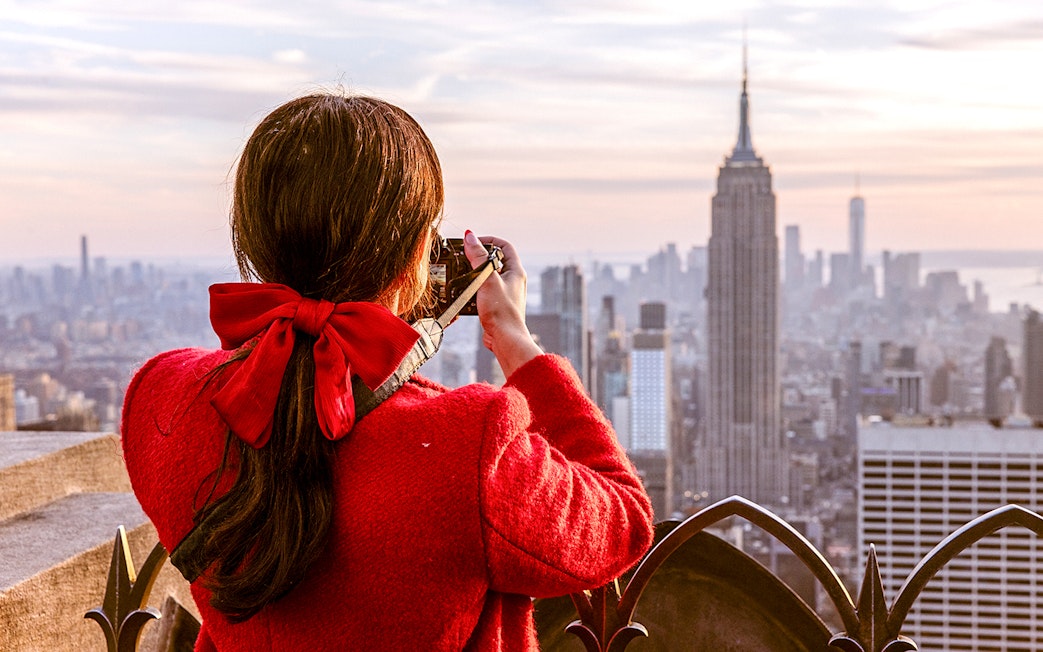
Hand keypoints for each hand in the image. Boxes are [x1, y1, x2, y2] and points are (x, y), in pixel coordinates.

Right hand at [462, 230, 542, 377]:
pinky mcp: (497, 305)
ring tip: (463, 273)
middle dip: (479, 257)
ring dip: (476, 273)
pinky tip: (466, 292)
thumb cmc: (501, 311)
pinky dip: (475, 288)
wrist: (505, 338)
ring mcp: (506, 293)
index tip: (473, 241)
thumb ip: (478, 257)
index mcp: (516, 271)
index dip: (489, 240)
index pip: (504, 246)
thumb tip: (470, 237)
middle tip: (464, 256)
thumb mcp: (487, 279)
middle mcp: (513, 281)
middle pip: (496, 260)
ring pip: (489, 276)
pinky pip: (485, 290)